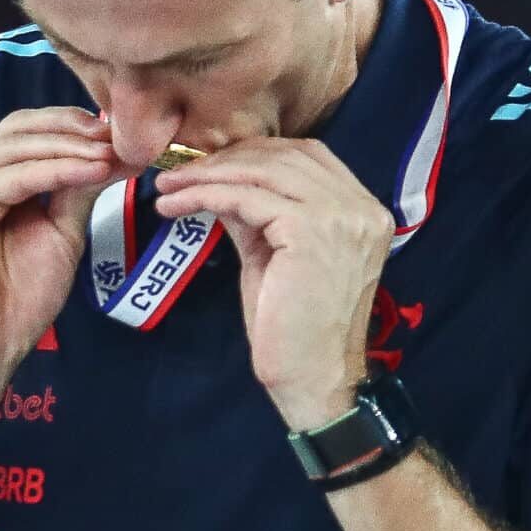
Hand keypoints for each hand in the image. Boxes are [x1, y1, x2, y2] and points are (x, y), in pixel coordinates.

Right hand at [0, 107, 115, 410]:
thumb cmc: (17, 301)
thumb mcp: (61, 235)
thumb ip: (78, 192)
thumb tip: (112, 155)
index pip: (32, 132)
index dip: (75, 126)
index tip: (122, 133)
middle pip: (20, 128)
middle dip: (73, 127)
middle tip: (118, 134)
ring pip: (16, 145)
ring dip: (69, 145)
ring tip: (109, 153)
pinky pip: (9, 177)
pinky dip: (54, 170)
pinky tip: (88, 171)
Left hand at [152, 138, 392, 427]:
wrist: (313, 378)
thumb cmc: (293, 328)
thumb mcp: (273, 255)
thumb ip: (256, 213)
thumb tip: (217, 180)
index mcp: (362, 209)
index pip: (308, 155)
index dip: (255, 152)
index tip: (211, 165)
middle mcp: (360, 206)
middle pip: (284, 155)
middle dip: (225, 159)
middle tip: (178, 173)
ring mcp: (340, 216)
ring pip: (261, 171)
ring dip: (206, 174)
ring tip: (168, 186)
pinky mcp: (310, 230)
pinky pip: (245, 198)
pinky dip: (204, 195)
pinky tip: (175, 205)